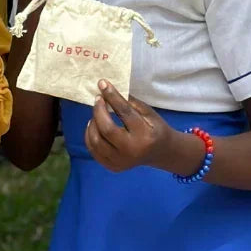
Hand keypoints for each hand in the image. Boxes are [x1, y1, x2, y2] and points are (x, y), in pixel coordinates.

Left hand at [84, 80, 204, 174]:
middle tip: (98, 99)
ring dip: (92, 122)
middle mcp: (132, 151)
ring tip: (97, 113)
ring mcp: (121, 162)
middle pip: (106, 129)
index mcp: (145, 135)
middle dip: (98, 110)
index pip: (124, 113)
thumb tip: (106, 89)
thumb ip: (129, 103)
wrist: (160, 152)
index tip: (102, 83)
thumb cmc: (154, 128)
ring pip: (96, 140)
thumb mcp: (148, 113)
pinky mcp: (113, 166)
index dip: (111, 96)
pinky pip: (93, 150)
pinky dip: (90, 135)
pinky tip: (95, 126)